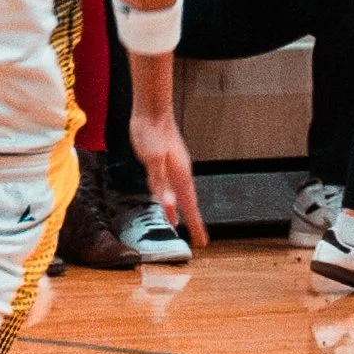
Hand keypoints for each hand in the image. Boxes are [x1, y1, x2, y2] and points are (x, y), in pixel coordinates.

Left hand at [129, 107, 206, 247]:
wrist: (150, 112)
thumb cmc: (152, 133)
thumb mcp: (153, 160)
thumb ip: (160, 182)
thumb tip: (169, 203)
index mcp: (180, 175)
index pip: (190, 206)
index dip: (196, 224)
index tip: (202, 241)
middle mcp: (178, 173)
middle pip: (187, 202)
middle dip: (193, 221)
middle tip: (198, 237)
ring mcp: (171, 168)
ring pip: (177, 195)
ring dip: (178, 210)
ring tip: (178, 223)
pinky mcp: (162, 162)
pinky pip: (168, 186)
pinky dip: (168, 197)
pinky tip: (165, 199)